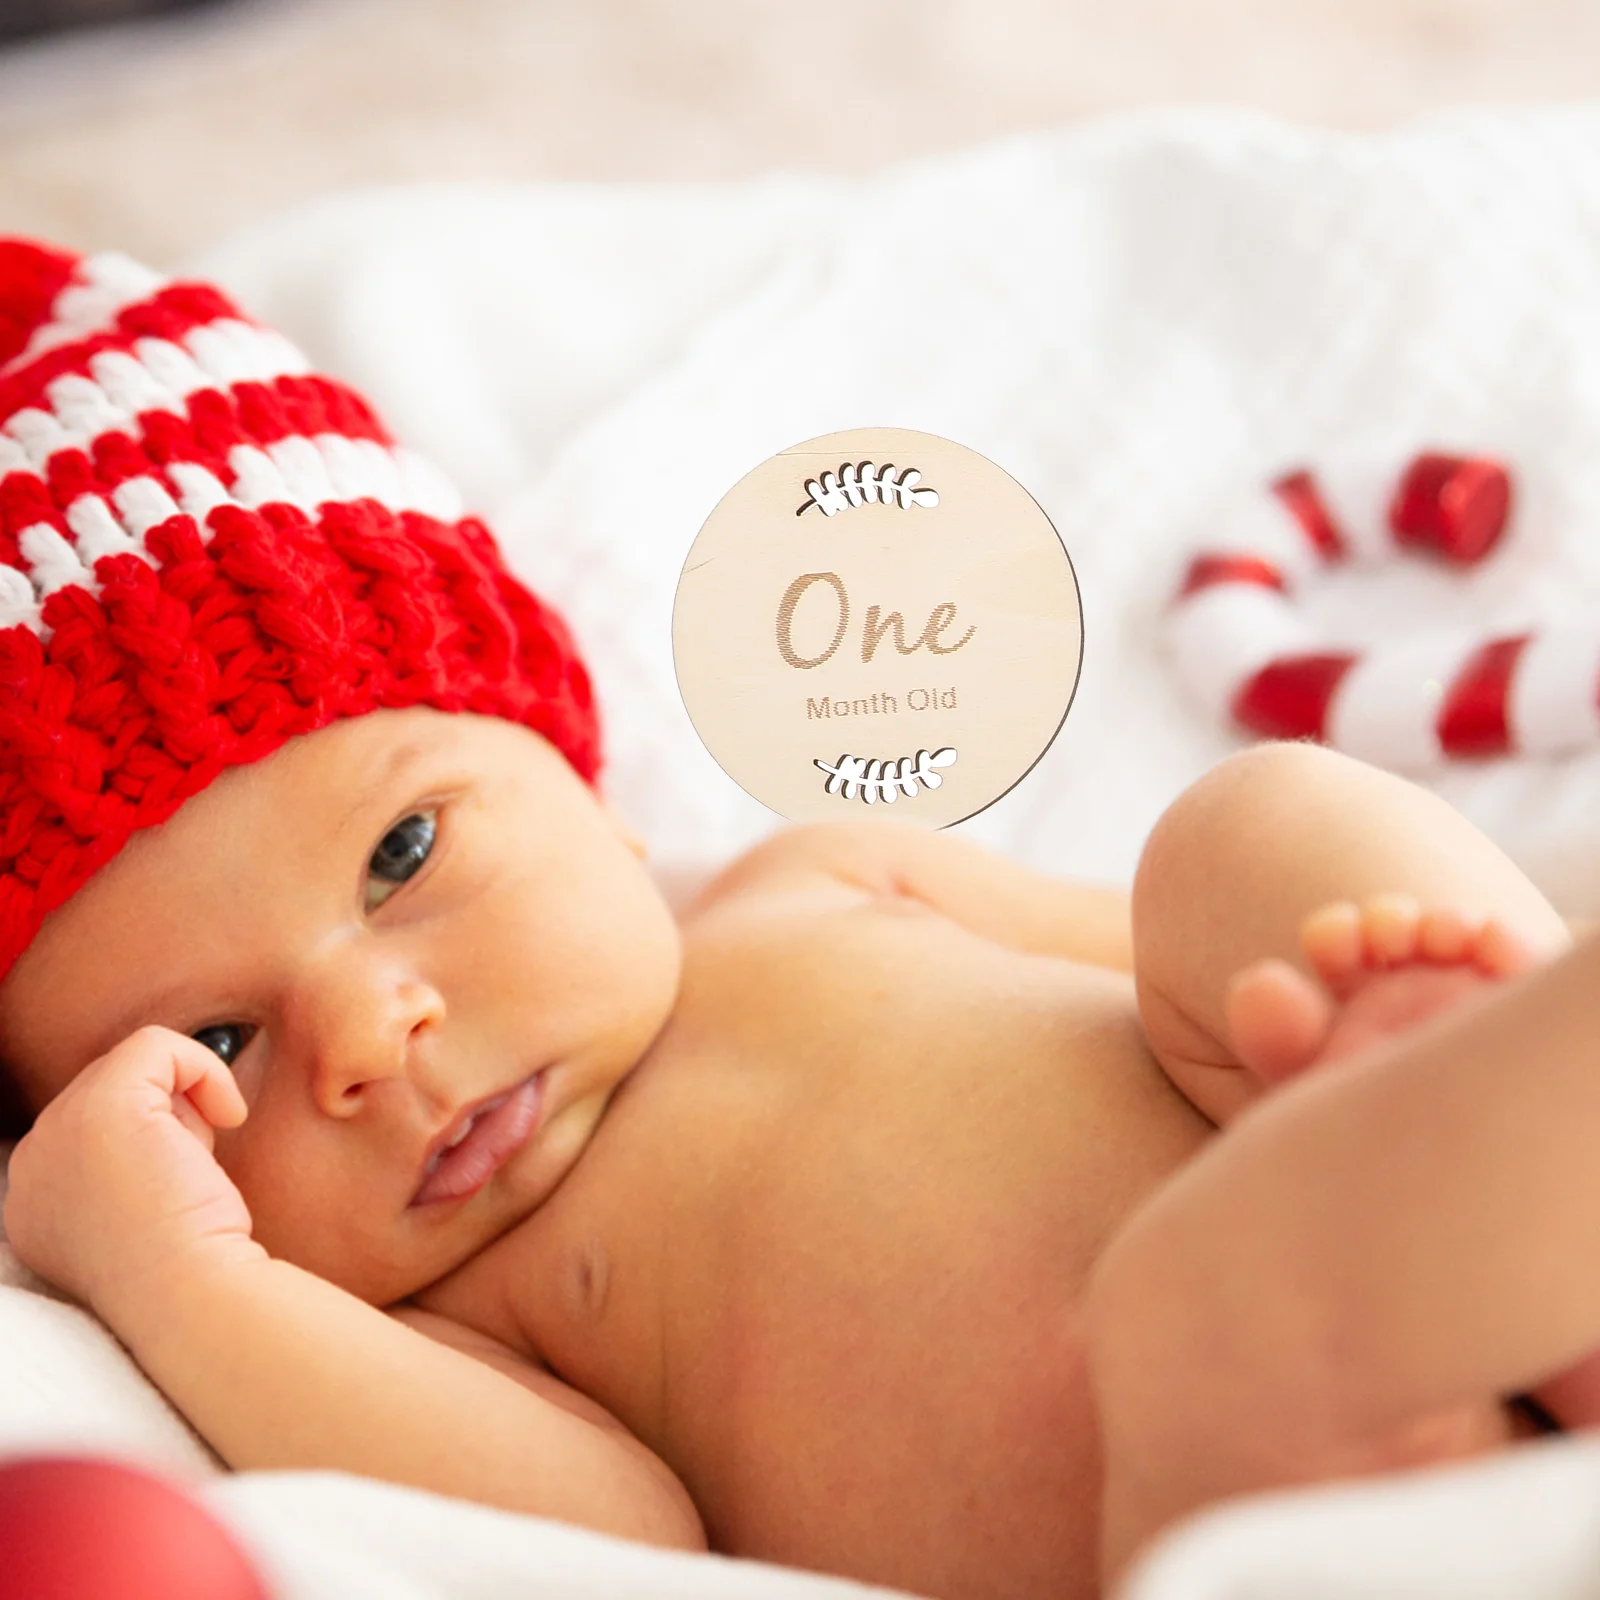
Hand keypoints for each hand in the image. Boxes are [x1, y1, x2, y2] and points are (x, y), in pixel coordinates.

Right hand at [3, 1026, 263, 1321]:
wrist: (192, 1298)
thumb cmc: (193, 1273)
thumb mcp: (146, 1215)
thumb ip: (139, 1164)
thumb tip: (179, 1107)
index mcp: (36, 1201)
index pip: (96, 1130)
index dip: (155, 1143)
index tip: (182, 1188)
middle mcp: (31, 1167)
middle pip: (114, 1094)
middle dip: (170, 1121)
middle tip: (191, 1178)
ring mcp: (56, 1134)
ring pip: (134, 1070)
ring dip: (186, 1106)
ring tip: (195, 1165)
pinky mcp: (100, 1107)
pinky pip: (156, 1045)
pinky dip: (205, 1069)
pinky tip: (229, 1116)